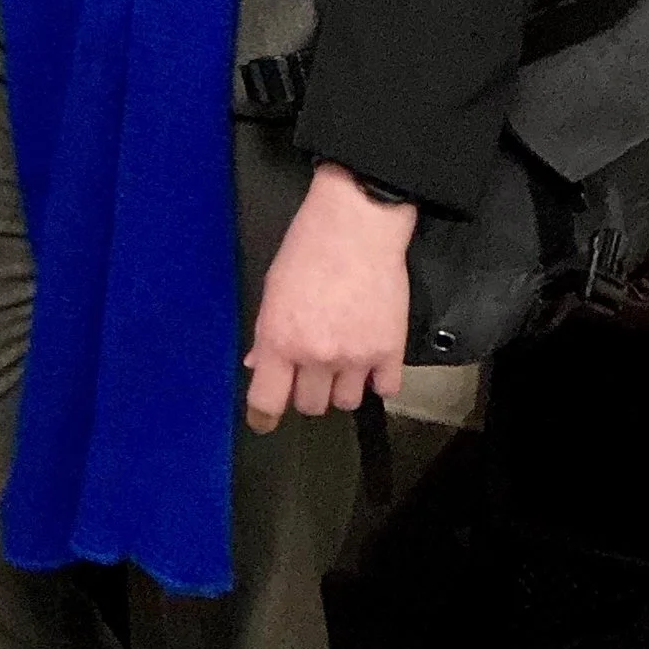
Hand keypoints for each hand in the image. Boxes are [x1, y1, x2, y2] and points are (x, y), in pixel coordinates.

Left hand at [243, 162, 415, 432]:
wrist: (356, 226)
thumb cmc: (307, 249)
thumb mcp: (273, 289)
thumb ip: (266, 333)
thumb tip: (257, 364)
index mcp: (279, 340)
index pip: (266, 400)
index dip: (262, 417)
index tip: (263, 421)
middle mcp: (316, 356)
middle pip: (310, 406)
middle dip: (307, 390)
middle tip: (311, 367)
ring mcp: (356, 357)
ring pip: (346, 402)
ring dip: (341, 387)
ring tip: (342, 359)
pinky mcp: (390, 351)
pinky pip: (384, 390)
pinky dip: (377, 380)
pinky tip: (371, 359)